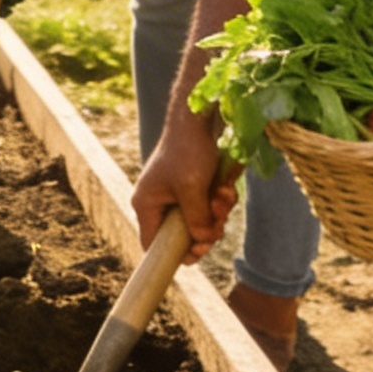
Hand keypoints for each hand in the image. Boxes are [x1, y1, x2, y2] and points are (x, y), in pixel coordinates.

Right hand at [134, 109, 239, 264]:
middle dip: (206, 229)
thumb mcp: (192, 190)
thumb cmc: (188, 150)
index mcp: (147, 204)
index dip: (176, 254)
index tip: (199, 250)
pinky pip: (208, 207)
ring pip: (200, 222)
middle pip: (183, 236)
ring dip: (217, 213)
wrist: (197, 118)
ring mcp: (176, 195)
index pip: (153, 245)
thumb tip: (204, 241)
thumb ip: (197, 221)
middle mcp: (159, 202)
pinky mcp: (193, 187)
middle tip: (218, 220)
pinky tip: (226, 187)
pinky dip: (219, 201)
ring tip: (223, 194)